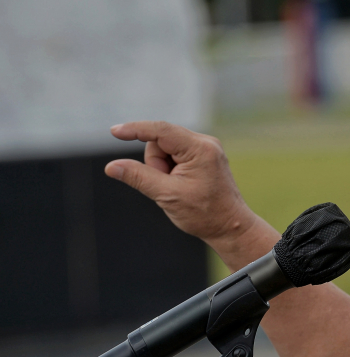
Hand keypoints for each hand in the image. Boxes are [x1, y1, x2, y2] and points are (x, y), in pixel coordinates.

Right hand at [105, 121, 256, 244]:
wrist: (230, 226)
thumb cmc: (204, 214)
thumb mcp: (167, 195)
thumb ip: (138, 177)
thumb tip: (111, 167)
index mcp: (200, 149)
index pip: (161, 130)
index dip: (136, 130)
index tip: (114, 132)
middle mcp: (206, 143)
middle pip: (160, 141)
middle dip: (156, 164)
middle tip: (169, 187)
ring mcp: (206, 148)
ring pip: (165, 149)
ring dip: (163, 168)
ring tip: (178, 188)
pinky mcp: (203, 156)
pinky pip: (175, 155)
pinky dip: (170, 169)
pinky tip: (181, 185)